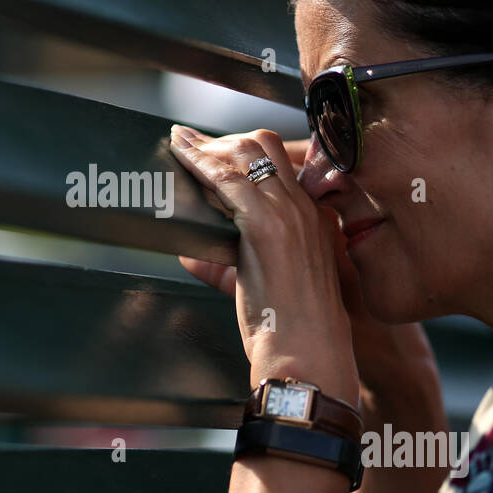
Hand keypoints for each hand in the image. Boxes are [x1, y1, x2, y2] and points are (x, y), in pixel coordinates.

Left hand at [177, 137, 437, 398]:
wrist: (310, 353)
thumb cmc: (289, 328)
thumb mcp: (261, 285)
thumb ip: (228, 264)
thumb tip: (191, 254)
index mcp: (313, 217)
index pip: (280, 161)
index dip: (243, 149)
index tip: (214, 148)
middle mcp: (305, 207)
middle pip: (264, 146)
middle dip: (223, 140)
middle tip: (189, 144)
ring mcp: (288, 213)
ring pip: (245, 155)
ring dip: (207, 146)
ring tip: (179, 144)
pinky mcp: (266, 226)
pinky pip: (227, 179)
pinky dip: (200, 163)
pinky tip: (181, 158)